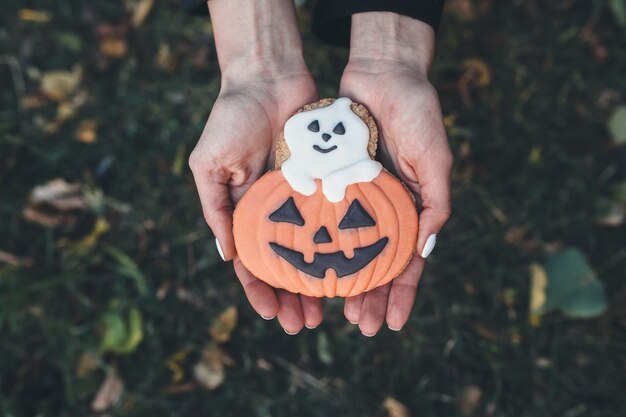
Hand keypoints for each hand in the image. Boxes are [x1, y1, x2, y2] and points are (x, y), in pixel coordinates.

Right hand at [188, 0, 322, 333]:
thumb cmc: (232, 118)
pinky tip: (350, 269)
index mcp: (245, 211)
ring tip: (328, 311)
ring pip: (313, 250)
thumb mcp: (210, 165)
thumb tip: (228, 255)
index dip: (260, 291)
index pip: (252, 262)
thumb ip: (216, 208)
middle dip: (292, 297)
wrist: (269, 78)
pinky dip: (339, 245)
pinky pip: (334, 219)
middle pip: (285, 265)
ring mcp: (301, 199)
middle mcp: (275, 211)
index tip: (272, 315)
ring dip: (317, 282)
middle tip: (305, 324)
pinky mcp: (325, 182)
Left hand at [339, 13, 452, 335]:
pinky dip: (316, 245)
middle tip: (360, 324)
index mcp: (410, 208)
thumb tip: (425, 249)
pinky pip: (320, 219)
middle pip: (375, 263)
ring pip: (345, 249)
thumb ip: (435, 203)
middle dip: (370, 296)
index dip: (402, 294)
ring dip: (341, 280)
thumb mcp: (434, 159)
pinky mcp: (329, 181)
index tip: (394, 323)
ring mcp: (354, 198)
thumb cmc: (416, 113)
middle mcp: (381, 209)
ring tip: (329, 310)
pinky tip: (307, 268)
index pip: (407, 262)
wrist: (382, 74)